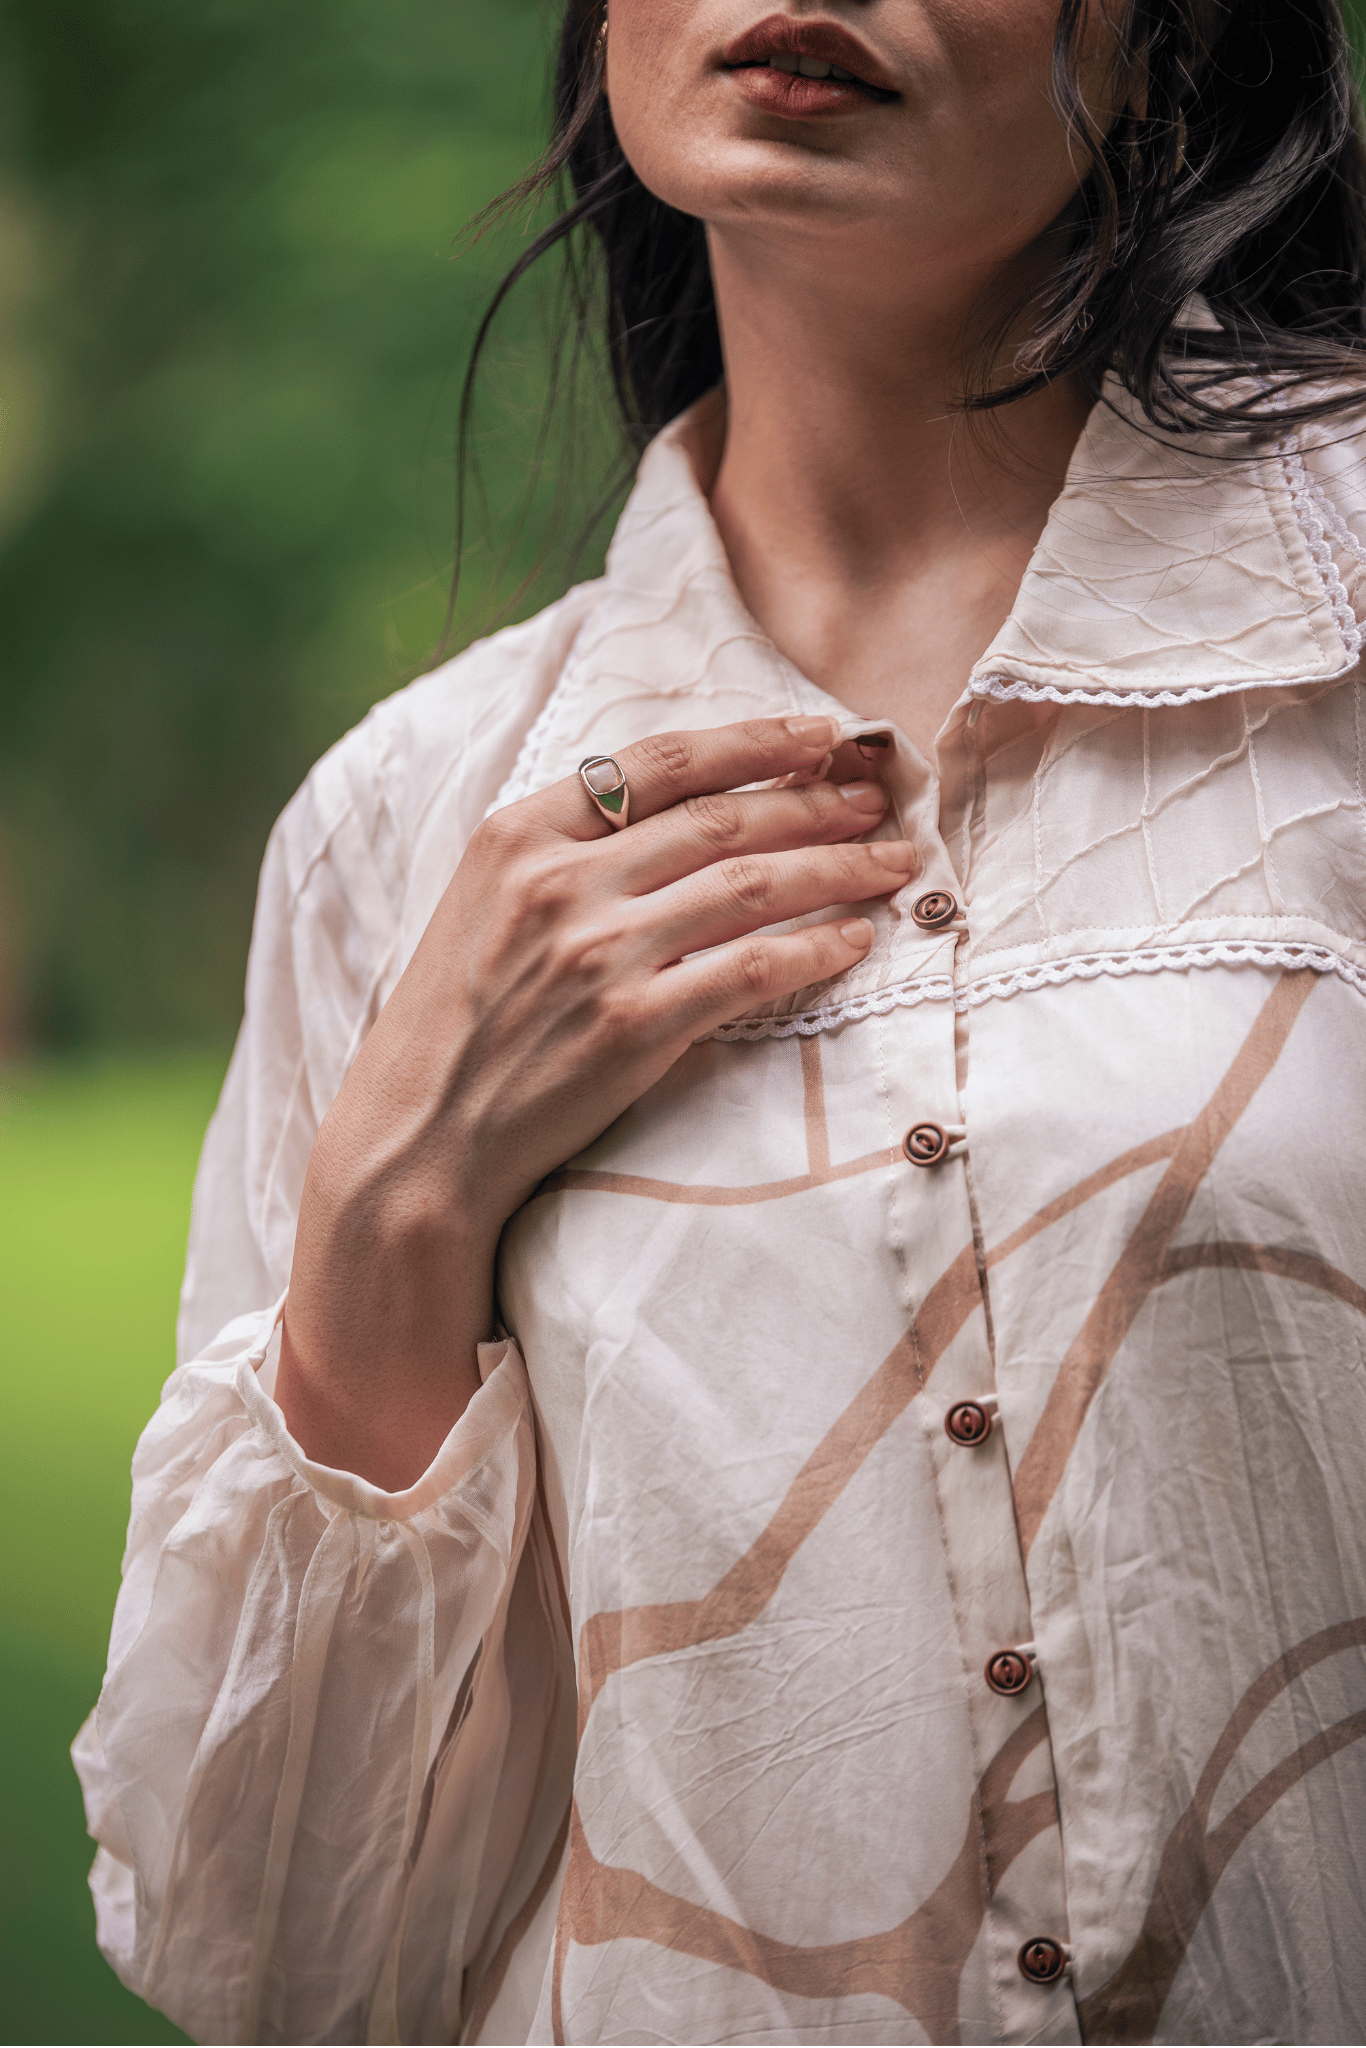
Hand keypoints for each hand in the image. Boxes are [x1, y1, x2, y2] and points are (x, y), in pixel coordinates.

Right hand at [277, 713, 916, 1485]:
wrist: (416, 1136)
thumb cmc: (456, 1022)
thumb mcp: (486, 902)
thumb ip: (570, 849)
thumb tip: (684, 811)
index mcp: (521, 831)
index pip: (664, 760)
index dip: (760, 741)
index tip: (826, 737)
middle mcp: (561, 880)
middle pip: (725, 818)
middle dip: (820, 803)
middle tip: (883, 799)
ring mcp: (598, 952)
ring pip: (755, 885)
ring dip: (840, 868)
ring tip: (894, 862)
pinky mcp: (633, 1026)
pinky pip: (755, 970)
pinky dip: (816, 949)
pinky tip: (855, 940)